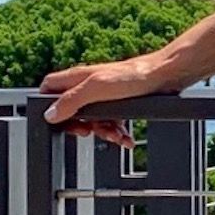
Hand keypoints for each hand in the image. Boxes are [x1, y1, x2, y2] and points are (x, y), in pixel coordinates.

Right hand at [36, 54, 169, 146]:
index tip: (60, 122)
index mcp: (77, 78)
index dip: (49, 107)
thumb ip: (71, 100)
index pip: (48, 89)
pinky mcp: (120, 103)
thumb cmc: (134, 76)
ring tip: (116, 136)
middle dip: (81, 126)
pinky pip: (111, 122)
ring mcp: (104, 94)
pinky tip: (126, 138)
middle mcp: (88, 85)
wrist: (166, 75)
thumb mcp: (96, 89)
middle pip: (71, 111)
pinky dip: (117, 132)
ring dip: (104, 132)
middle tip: (90, 131)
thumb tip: (50, 114)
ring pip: (93, 120)